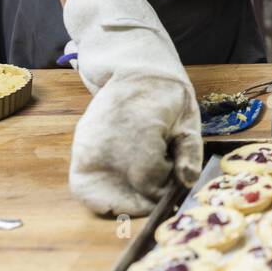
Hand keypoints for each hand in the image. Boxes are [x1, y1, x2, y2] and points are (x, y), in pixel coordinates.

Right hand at [62, 0, 201, 215]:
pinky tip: (121, 191)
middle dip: (148, 198)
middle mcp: (111, 136)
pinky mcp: (81, 148)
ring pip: (102, 195)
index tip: (174, 183)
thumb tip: (187, 181)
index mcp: (142, 126)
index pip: (149, 179)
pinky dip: (101, 198)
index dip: (164, 190)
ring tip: (142, 188)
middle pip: (127, 190)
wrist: (131, 68)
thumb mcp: (188, 115)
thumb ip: (190, 150)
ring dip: (125, 202)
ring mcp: (91, 143)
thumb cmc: (166, 93)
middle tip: (160, 187)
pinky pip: (84, 187)